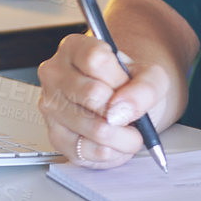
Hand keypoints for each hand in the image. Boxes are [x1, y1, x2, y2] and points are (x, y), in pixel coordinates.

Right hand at [36, 32, 168, 169]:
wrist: (123, 104)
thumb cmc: (129, 85)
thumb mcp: (150, 76)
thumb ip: (145, 87)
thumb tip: (123, 109)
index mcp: (73, 48)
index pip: (96, 59)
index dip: (119, 77)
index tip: (126, 83)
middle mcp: (54, 75)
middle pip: (93, 94)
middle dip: (123, 109)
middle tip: (129, 110)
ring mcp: (51, 107)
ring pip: (95, 128)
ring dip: (125, 136)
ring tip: (129, 129)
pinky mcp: (56, 138)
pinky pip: (92, 151)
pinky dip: (115, 151)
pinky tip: (116, 141)